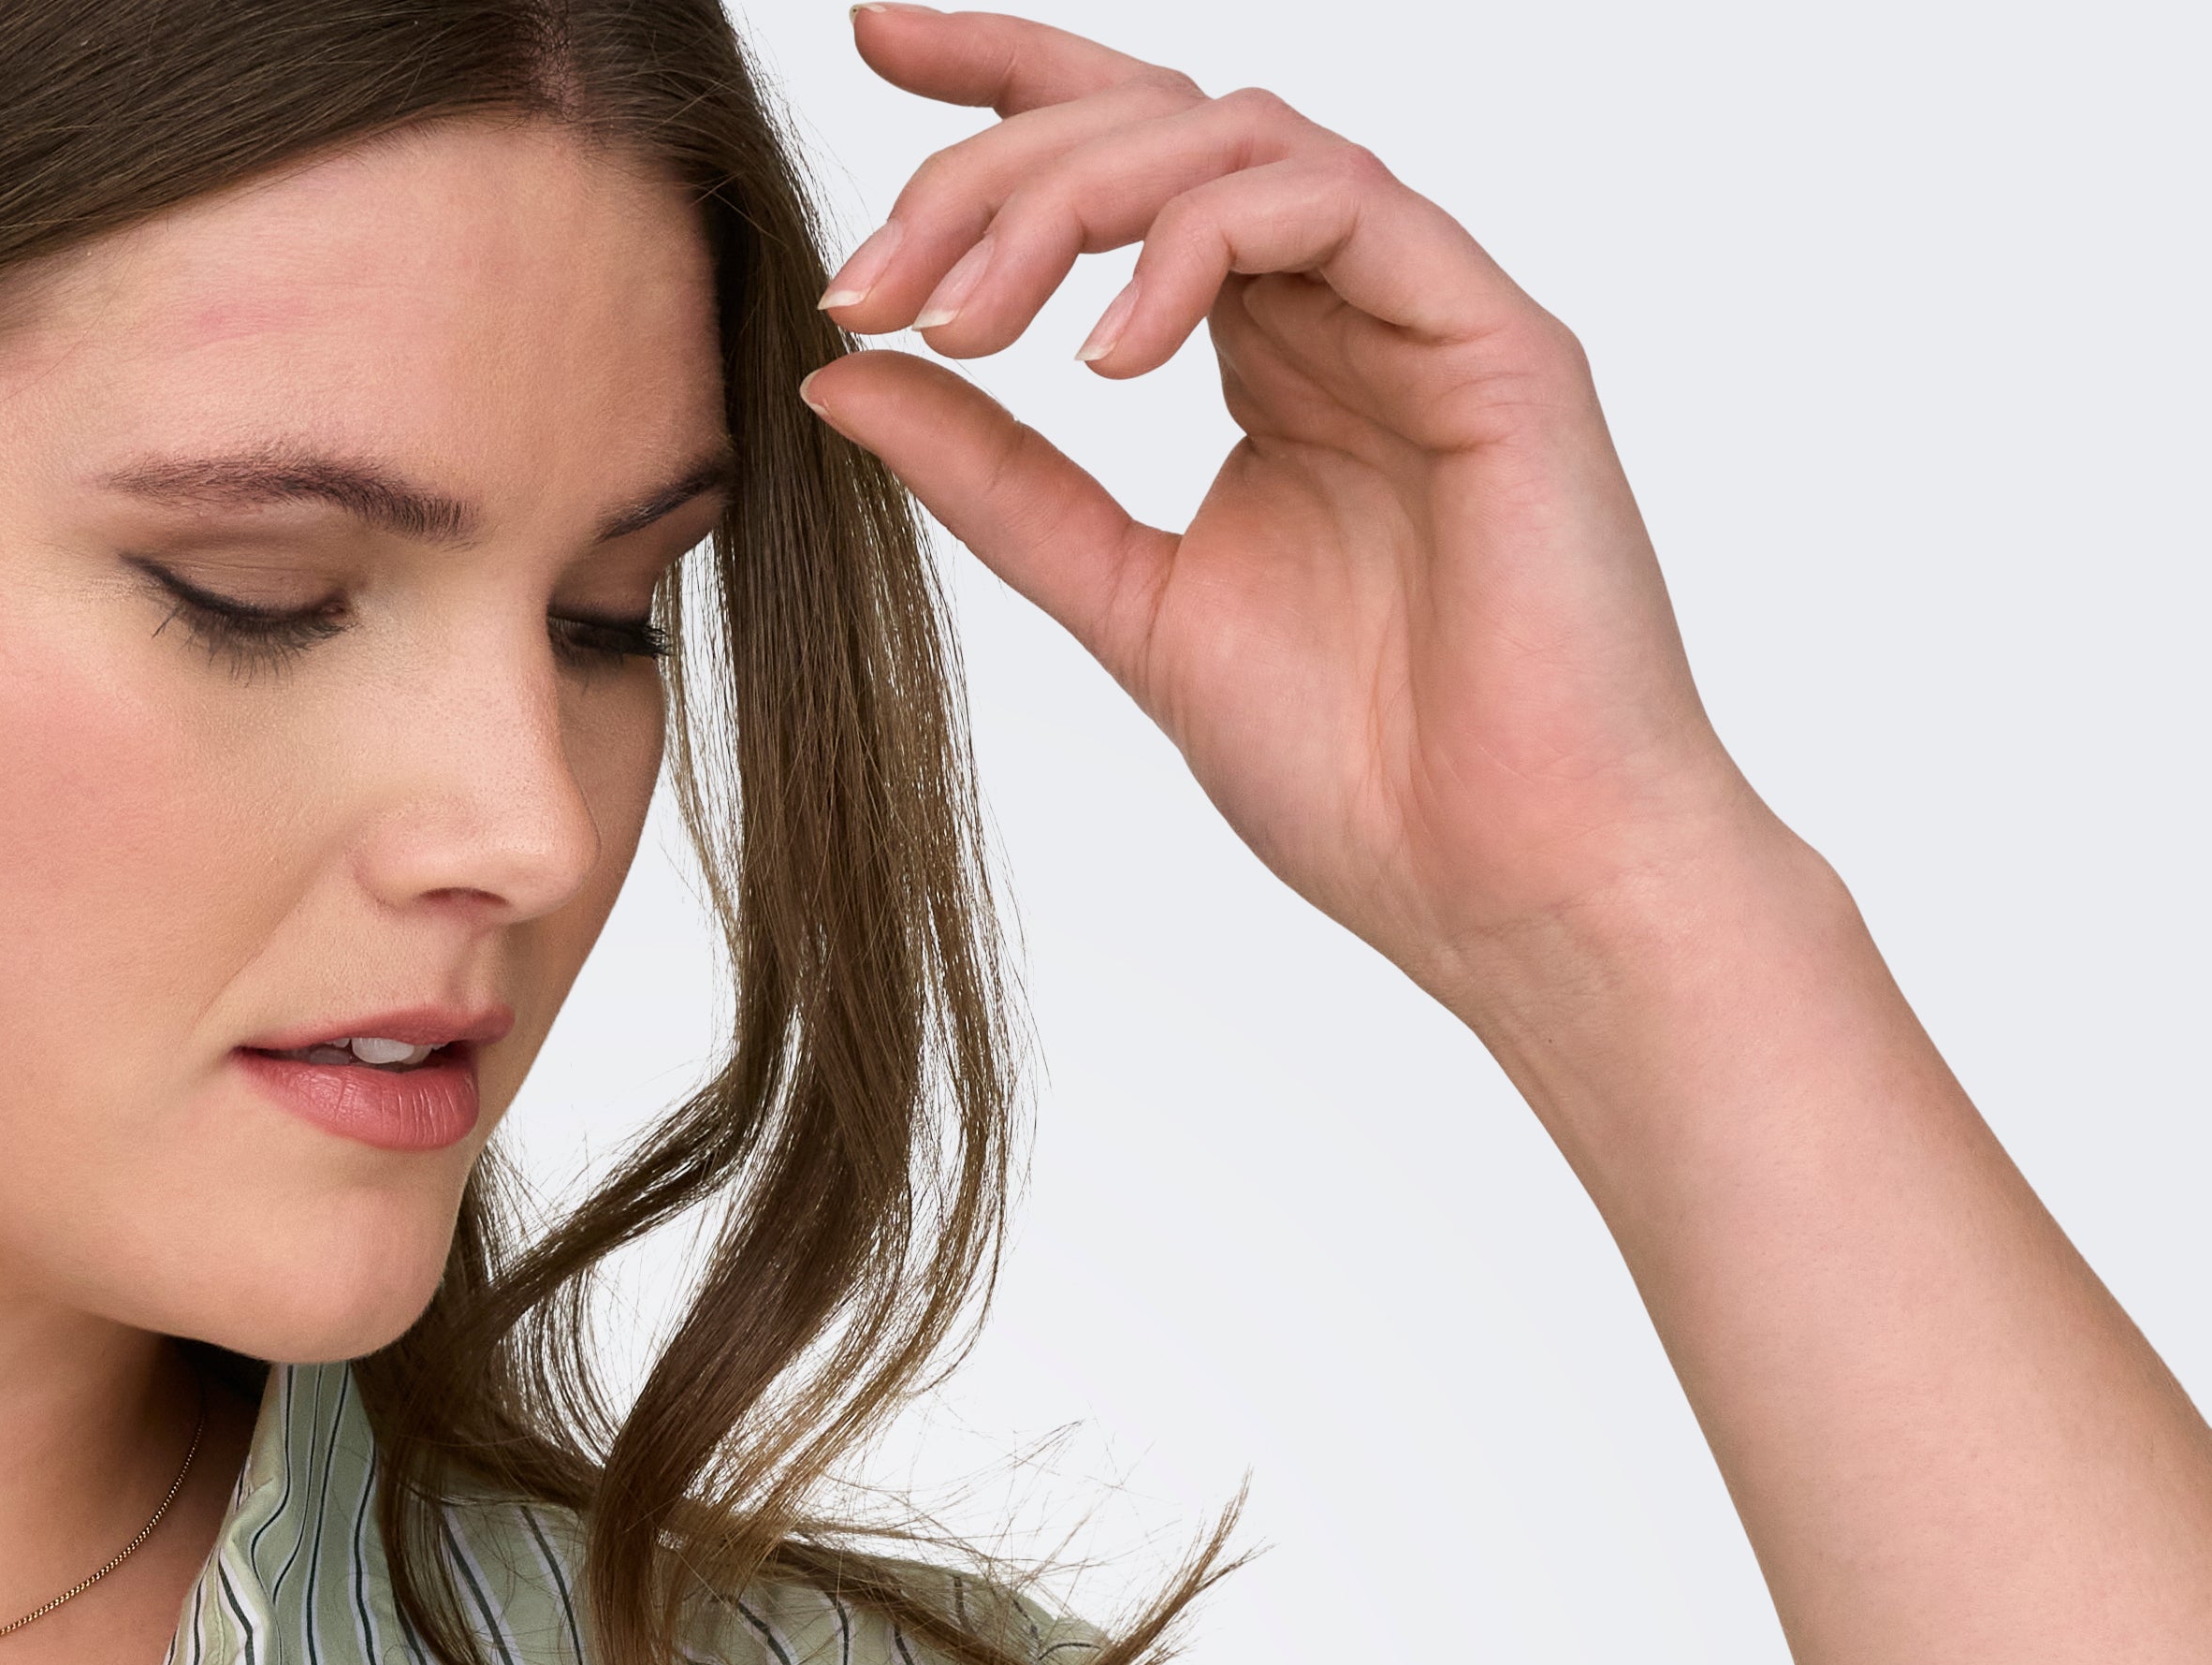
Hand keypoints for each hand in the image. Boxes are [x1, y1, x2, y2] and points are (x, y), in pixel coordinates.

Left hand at [804, 9, 1788, 1018]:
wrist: (1514, 885)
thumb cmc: (1362, 779)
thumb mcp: (1128, 605)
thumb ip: (999, 483)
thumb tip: (846, 371)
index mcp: (1271, 359)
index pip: (1129, 167)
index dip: (1003, 87)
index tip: (871, 46)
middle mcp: (1346, 308)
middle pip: (1160, 129)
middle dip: (995, 167)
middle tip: (874, 271)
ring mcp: (1425, 311)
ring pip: (1234, 141)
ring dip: (1071, 201)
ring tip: (966, 317)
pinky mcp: (1496, 336)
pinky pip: (1334, 204)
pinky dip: (1198, 249)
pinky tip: (1104, 356)